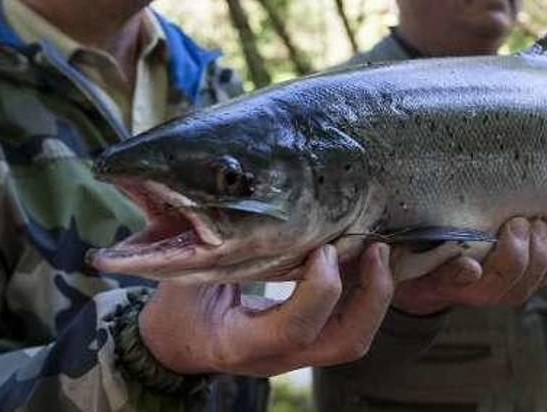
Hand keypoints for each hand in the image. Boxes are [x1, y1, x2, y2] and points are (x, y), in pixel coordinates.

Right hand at [140, 243, 393, 376]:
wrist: (177, 345)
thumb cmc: (178, 307)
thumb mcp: (180, 278)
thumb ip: (189, 245)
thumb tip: (167, 187)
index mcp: (240, 344)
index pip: (294, 330)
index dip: (318, 289)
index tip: (320, 247)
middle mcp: (276, 358)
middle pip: (345, 343)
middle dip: (371, 296)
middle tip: (375, 247)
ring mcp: (297, 355)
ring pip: (354, 339)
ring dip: (376, 294)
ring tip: (379, 250)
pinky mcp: (309, 344)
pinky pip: (349, 325)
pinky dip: (366, 292)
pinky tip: (366, 257)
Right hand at [390, 217, 546, 315]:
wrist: (421, 282)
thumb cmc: (410, 255)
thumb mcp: (396, 249)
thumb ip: (395, 246)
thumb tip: (385, 239)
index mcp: (436, 279)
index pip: (449, 280)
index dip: (461, 275)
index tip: (469, 265)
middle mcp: (466, 291)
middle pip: (499, 286)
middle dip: (515, 255)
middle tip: (519, 222)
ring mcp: (491, 292)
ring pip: (522, 288)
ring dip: (538, 257)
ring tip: (540, 226)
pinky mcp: (510, 286)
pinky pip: (537, 282)